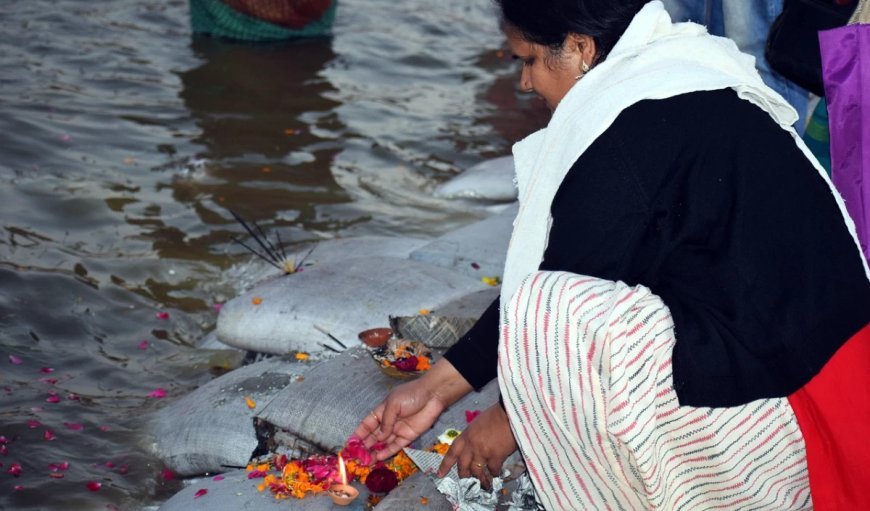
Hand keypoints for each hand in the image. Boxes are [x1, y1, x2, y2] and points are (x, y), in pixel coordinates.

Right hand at [353, 359, 472, 461]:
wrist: (432, 395)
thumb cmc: (411, 394)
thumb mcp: (393, 404)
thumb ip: (385, 421)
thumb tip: (379, 437)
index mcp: (382, 411)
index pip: (368, 424)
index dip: (359, 433)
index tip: (351, 443)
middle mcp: (388, 422)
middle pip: (374, 436)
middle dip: (365, 445)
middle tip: (357, 456)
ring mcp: (398, 430)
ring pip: (384, 443)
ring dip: (375, 451)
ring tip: (366, 461)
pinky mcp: (408, 436)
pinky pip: (396, 446)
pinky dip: (387, 451)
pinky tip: (379, 457)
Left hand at [437, 403, 516, 489]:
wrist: (510, 413)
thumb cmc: (495, 415)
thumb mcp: (477, 424)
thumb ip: (472, 437)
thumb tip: (472, 448)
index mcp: (465, 436)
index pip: (452, 453)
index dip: (445, 465)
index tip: (440, 474)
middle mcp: (471, 446)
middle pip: (463, 467)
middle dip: (464, 476)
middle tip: (468, 482)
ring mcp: (482, 452)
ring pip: (477, 472)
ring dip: (481, 481)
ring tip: (485, 485)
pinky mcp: (496, 457)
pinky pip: (493, 471)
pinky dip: (495, 474)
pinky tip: (497, 474)